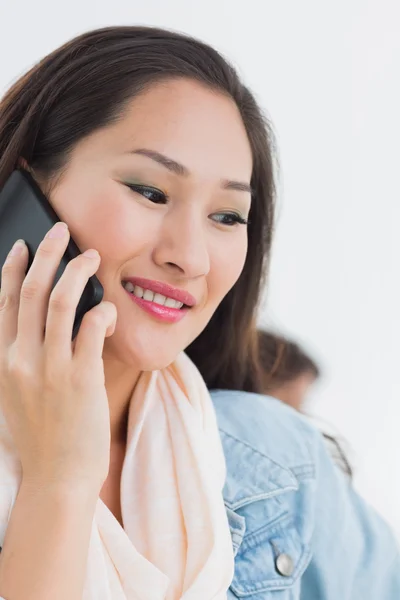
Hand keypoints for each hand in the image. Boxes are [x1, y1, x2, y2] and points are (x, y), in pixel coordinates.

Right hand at [0, 222, 116, 490]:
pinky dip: (102, 311)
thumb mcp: (13, 396)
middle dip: (47, 254)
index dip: (14, 269)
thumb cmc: (40, 438)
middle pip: (30, 291)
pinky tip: (110, 308)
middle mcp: (22, 359)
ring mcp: (51, 368)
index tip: (24, 246)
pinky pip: (92, 329)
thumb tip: (31, 327)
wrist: (56, 478)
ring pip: (60, 302)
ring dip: (76, 271)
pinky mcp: (81, 378)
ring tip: (92, 256)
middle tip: (61, 230)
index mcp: (3, 361)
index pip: (4, 302)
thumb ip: (17, 360)